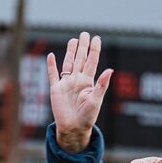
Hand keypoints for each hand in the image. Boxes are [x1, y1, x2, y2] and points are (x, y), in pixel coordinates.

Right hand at [46, 32, 112, 152]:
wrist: (73, 128)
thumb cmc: (87, 117)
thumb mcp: (96, 100)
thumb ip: (102, 85)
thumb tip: (110, 70)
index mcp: (88, 82)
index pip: (91, 62)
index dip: (94, 50)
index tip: (96, 38)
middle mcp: (77, 81)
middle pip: (80, 59)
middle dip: (82, 47)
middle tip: (84, 34)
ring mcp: (66, 84)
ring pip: (68, 64)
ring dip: (70, 52)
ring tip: (73, 41)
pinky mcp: (55, 89)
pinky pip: (53, 75)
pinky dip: (51, 66)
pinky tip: (51, 56)